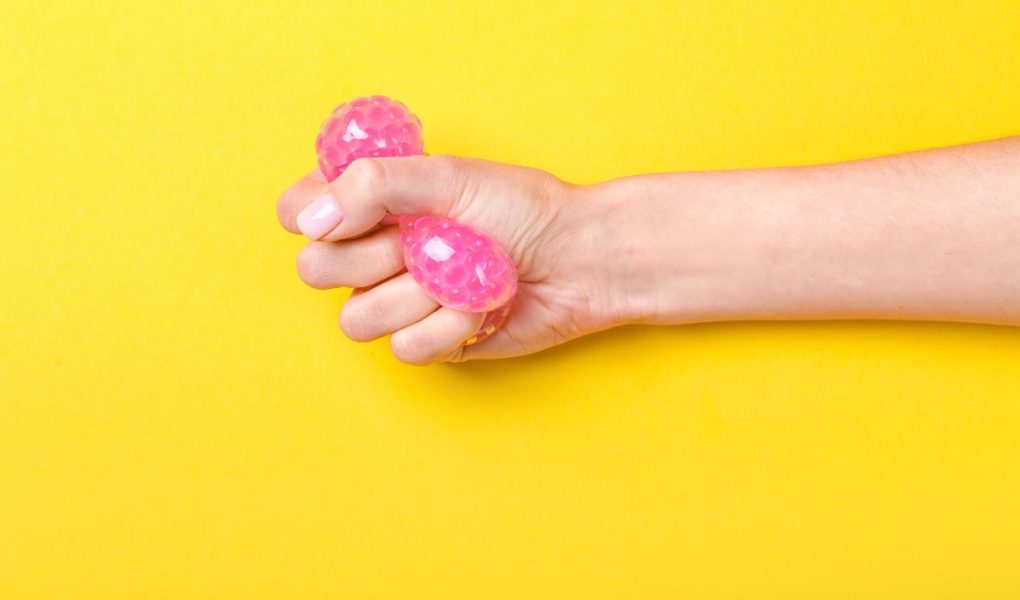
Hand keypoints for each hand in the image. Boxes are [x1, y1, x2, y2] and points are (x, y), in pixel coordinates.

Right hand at [277, 156, 624, 363]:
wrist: (578, 261)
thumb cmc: (522, 209)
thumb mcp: (446, 176)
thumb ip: (372, 186)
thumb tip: (310, 222)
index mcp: (373, 203)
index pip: (298, 210)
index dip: (313, 214)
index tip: (351, 210)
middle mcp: (377, 252)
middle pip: (315, 271)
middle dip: (372, 257)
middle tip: (421, 240)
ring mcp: (400, 300)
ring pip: (357, 318)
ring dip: (415, 296)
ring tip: (459, 275)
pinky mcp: (429, 341)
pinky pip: (404, 348)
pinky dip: (446, 327)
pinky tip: (478, 308)